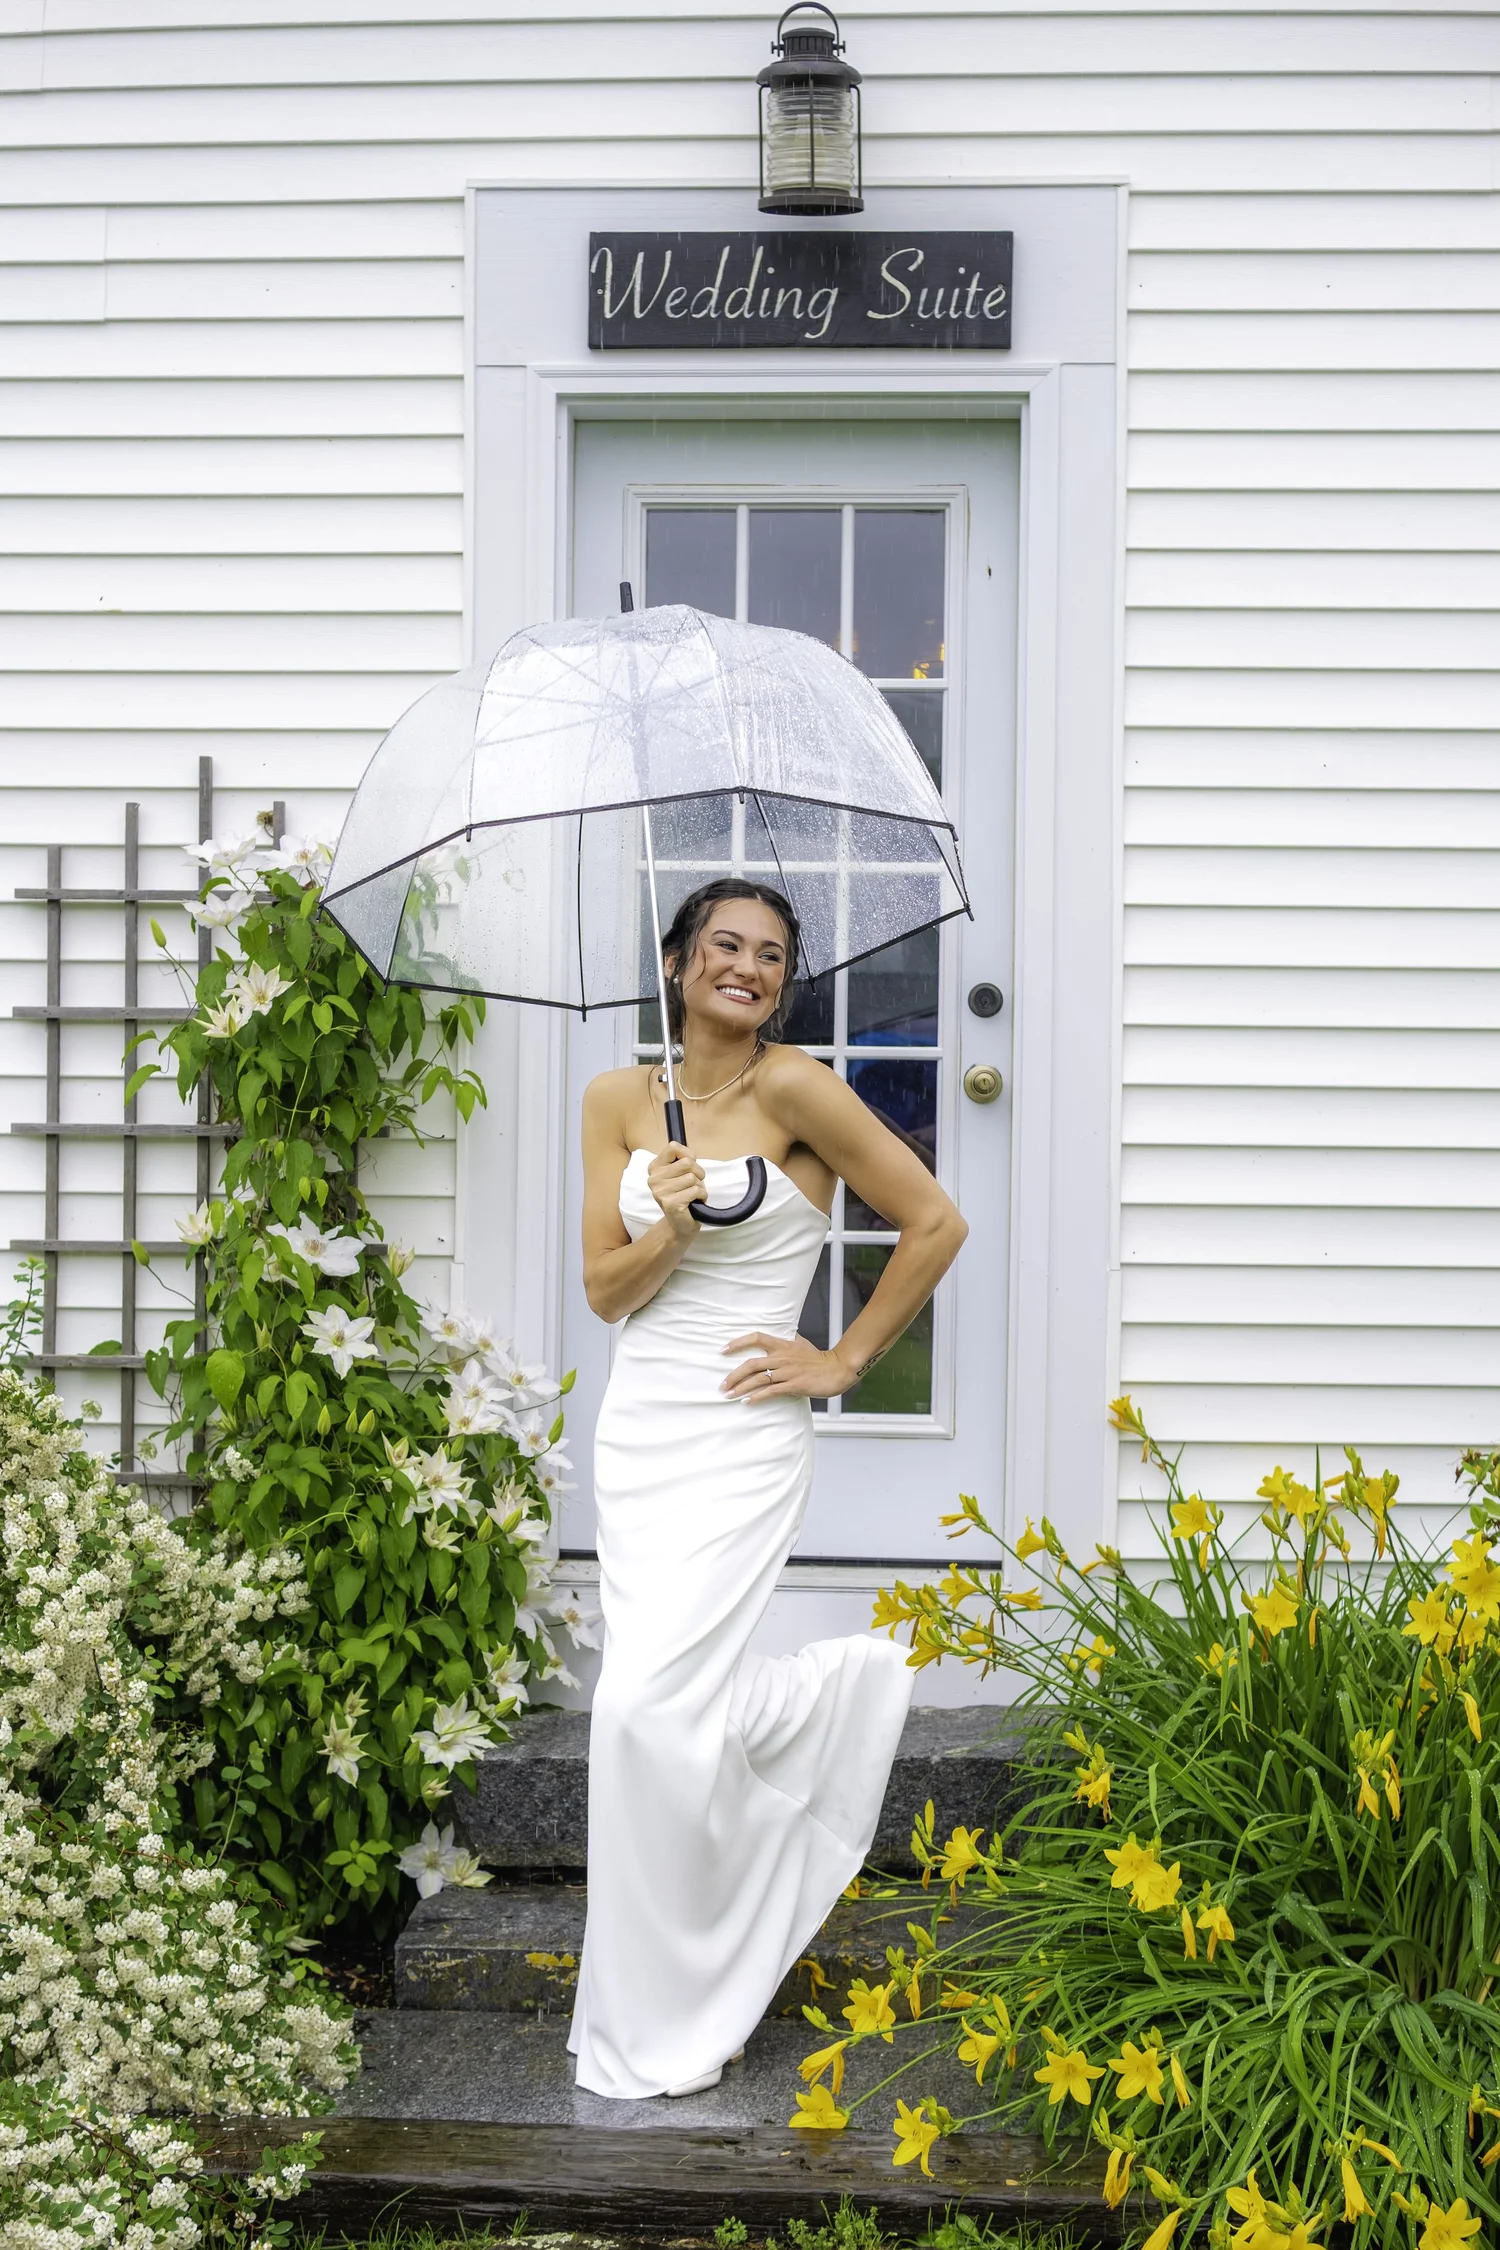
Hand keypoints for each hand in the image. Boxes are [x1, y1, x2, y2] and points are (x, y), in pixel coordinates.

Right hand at [647, 1142, 705, 1238]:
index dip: (688, 1154)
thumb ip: (682, 1159)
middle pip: (687, 1163)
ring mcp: (660, 1191)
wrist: (681, 1223)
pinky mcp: (670, 1203)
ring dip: (699, 1186)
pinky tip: (694, 1201)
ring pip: (692, 1178)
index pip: (673, 1147)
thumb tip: (690, 1156)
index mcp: (655, 1167)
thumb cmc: (684, 1194)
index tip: (690, 1166)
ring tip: (692, 1194)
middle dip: (698, 1173)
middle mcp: (654, 1179)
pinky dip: (701, 1195)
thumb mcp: (680, 1173)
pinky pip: (695, 1190)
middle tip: (694, 1183)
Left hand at [721, 1330, 854, 1402]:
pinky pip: (771, 1391)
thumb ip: (788, 1340)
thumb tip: (782, 1336)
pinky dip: (757, 1397)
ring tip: (729, 1395)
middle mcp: (781, 1357)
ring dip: (741, 1388)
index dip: (738, 1343)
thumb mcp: (801, 1343)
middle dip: (733, 1376)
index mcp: (782, 1345)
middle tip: (722, 1385)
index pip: (756, 1338)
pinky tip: (747, 1401)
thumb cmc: (819, 1359)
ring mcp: (787, 1372)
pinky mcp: (793, 1385)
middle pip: (751, 1364)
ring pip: (758, 1379)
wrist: (837, 1369)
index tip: (724, 1350)